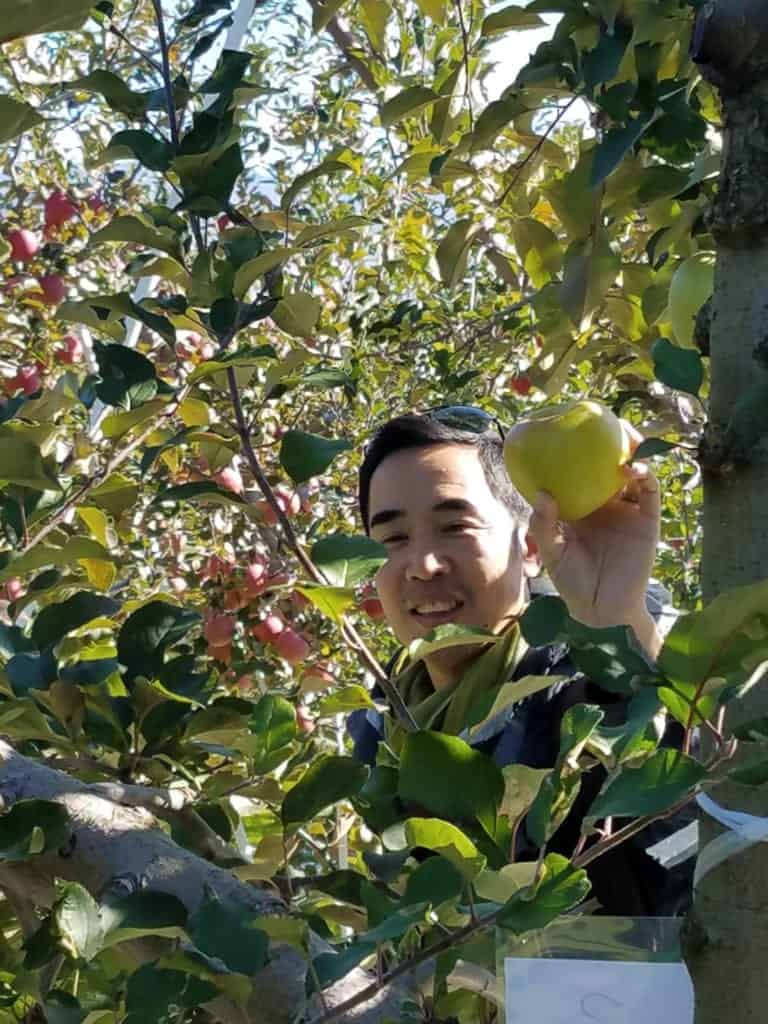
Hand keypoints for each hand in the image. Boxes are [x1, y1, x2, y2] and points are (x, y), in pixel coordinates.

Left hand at [528, 422, 660, 636]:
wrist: (600, 609)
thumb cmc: (571, 580)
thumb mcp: (551, 551)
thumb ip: (543, 524)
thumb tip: (542, 493)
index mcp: (580, 503)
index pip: (578, 469)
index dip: (576, 448)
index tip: (566, 425)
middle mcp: (604, 502)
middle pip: (608, 463)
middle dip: (609, 439)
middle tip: (602, 418)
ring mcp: (627, 509)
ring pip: (633, 471)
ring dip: (632, 451)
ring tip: (625, 435)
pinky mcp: (647, 520)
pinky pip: (649, 492)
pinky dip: (645, 476)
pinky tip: (634, 469)